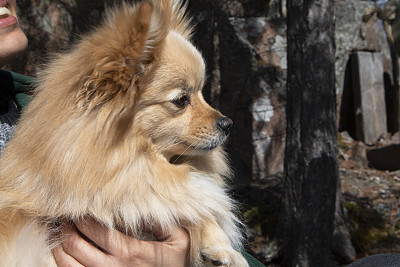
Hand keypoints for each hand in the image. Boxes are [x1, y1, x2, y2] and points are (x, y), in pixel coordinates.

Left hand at [53, 218, 188, 266]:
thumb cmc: (173, 265)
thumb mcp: (178, 240)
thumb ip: (161, 223)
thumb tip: (139, 210)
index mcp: (130, 253)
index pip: (95, 231)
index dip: (82, 217)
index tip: (79, 207)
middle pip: (75, 245)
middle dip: (65, 227)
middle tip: (63, 216)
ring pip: (66, 263)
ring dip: (58, 245)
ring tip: (58, 231)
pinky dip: (62, 261)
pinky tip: (63, 251)